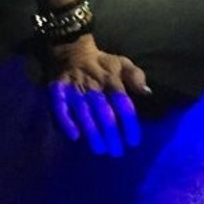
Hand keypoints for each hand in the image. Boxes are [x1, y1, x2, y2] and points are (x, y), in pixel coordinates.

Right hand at [45, 34, 148, 156]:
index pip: (123, 103)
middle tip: (116, 152)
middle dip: (111, 134)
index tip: (133, 141)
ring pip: (84, 113)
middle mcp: (94, 84)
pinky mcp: (57, 91)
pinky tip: (74, 137)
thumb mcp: (122, 64)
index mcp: (112, 78)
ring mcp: (74, 88)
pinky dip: (66, 122)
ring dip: (92, 133)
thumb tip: (147, 93)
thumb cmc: (102, 64)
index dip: (129, 124)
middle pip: (104, 112)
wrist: (71, 51)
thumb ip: (136, 77)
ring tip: (99, 149)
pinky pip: (60, 108)